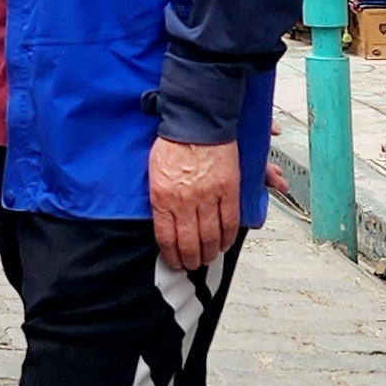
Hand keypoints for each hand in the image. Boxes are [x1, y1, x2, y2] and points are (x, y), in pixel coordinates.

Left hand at [149, 135, 241, 275]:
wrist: (196, 121)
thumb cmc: (173, 142)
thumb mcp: (155, 173)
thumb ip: (160, 200)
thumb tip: (163, 222)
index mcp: (162, 197)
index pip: (166, 238)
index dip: (171, 255)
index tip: (174, 261)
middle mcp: (184, 201)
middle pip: (189, 243)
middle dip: (191, 260)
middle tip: (192, 265)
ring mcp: (207, 197)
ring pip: (210, 237)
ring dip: (210, 252)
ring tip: (208, 258)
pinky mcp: (227, 190)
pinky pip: (230, 222)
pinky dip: (228, 237)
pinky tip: (225, 243)